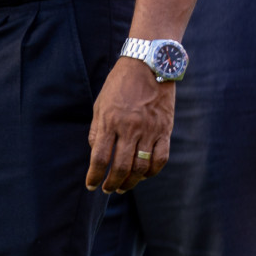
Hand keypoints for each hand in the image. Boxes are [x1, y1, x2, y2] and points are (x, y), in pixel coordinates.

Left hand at [86, 58, 174, 193]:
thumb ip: (98, 130)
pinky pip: (160, 159)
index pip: (100, 157)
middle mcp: (129, 128)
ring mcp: (149, 130)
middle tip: (108, 190)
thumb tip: (95, 152)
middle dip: (112, 183)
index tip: (91, 186)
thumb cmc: (119, 85)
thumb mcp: (100, 104)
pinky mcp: (165, 130)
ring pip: (140, 167)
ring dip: (131, 182)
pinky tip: (144, 176)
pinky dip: (152, 172)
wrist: (148, 66)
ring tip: (123, 187)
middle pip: (120, 167)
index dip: (94, 175)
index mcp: (109, 121)